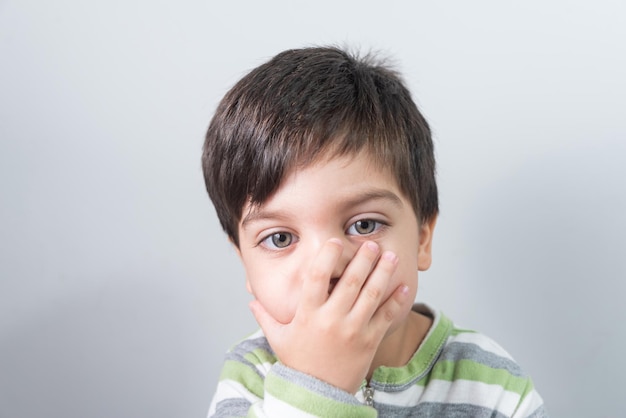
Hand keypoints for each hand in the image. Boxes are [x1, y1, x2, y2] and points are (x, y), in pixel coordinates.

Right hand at [249, 238, 410, 393]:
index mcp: (307, 315)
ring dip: (383, 272)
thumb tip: (251, 300)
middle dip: (363, 259)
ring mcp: (352, 330)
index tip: (335, 241)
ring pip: (371, 295)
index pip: (317, 278)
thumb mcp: (278, 339)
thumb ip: (265, 317)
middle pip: (350, 282)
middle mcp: (331, 319)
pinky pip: (385, 317)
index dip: (327, 257)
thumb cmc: (298, 365)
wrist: (317, 396)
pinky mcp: (369, 342)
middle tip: (370, 244)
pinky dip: (396, 300)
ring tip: (391, 255)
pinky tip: (404, 286)